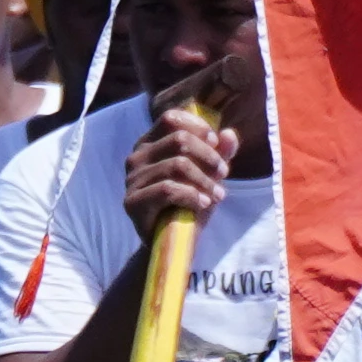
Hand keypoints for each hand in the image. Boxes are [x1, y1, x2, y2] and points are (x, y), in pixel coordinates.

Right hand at [119, 108, 231, 235]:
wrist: (173, 242)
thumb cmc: (189, 203)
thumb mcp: (208, 175)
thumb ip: (219, 154)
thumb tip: (230, 134)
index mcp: (150, 144)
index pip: (171, 119)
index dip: (197, 126)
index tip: (216, 142)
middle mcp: (136, 157)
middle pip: (178, 140)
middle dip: (208, 156)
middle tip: (223, 173)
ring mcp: (131, 179)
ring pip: (176, 165)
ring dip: (205, 180)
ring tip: (218, 194)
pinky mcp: (132, 202)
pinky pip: (167, 189)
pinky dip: (192, 195)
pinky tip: (204, 203)